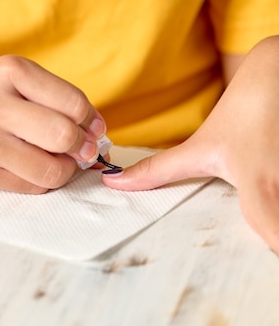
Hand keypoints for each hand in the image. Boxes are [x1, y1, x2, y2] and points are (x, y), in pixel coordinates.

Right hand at [0, 55, 105, 193]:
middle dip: (82, 148)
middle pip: (65, 136)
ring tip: (57, 162)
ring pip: (51, 169)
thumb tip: (95, 131)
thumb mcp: (5, 76)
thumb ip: (48, 96)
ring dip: (64, 170)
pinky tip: (33, 170)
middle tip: (79, 149)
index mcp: (9, 71)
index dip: (91, 121)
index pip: (74, 103)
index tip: (91, 127)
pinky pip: (29, 186)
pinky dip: (42, 182)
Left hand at [102, 36, 278, 253]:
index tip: (263, 261)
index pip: (275, 236)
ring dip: (276, 226)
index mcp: (259, 187)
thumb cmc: (241, 115)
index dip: (273, 249)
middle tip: (261, 254)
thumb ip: (158, 171)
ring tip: (271, 240)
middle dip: (273, 242)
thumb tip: (114, 184)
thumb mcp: (200, 148)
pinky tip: (272, 199)